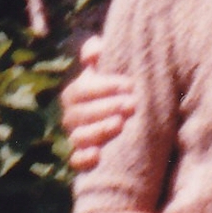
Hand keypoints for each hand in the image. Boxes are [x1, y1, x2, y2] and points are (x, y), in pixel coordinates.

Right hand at [63, 37, 137, 173]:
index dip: (102, 87)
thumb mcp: (116, 68)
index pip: (79, 90)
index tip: (130, 84)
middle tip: (132, 104)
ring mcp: (80, 138)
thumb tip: (94, 50)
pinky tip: (98, 154)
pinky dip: (84, 158)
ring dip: (98, 130)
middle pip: (78, 114)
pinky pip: (77, 162)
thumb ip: (103, 54)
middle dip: (105, 108)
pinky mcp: (87, 159)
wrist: (138, 116)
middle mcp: (74, 117)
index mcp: (77, 94)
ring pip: (78, 137)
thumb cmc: (125, 88)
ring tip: (121, 124)